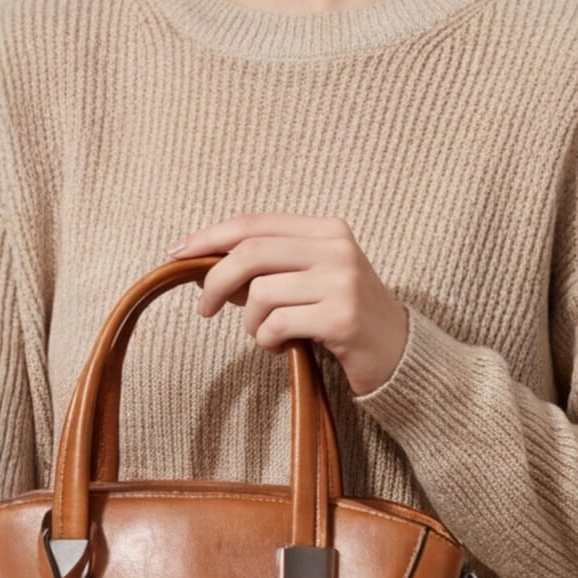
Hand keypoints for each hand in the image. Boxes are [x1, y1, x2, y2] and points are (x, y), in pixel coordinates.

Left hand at [164, 213, 409, 398]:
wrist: (399, 355)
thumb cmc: (342, 317)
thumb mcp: (308, 281)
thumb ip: (266, 268)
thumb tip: (204, 267)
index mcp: (326, 229)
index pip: (254, 223)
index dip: (209, 237)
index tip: (177, 253)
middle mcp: (336, 248)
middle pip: (250, 253)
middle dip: (216, 282)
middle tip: (205, 310)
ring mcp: (342, 282)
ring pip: (260, 294)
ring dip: (251, 323)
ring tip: (270, 334)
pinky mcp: (341, 318)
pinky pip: (276, 325)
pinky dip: (268, 341)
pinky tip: (284, 347)